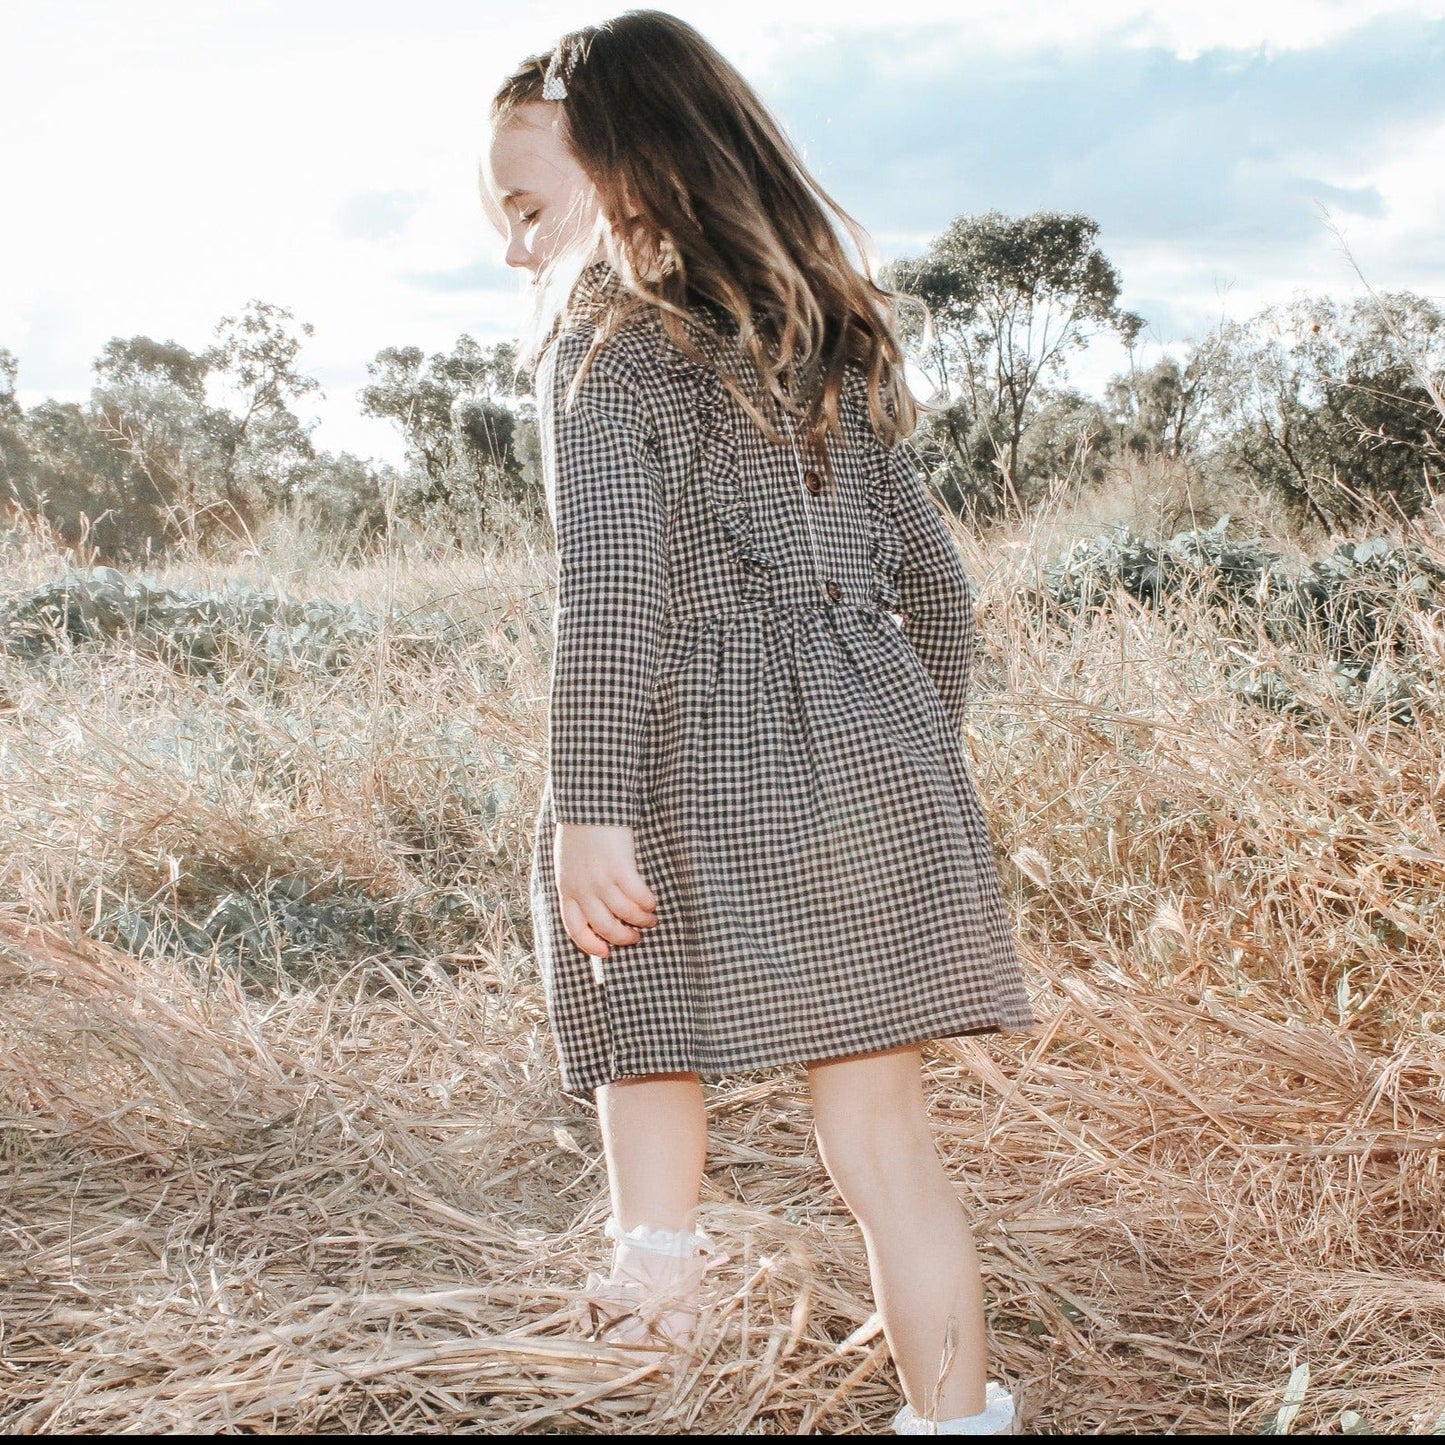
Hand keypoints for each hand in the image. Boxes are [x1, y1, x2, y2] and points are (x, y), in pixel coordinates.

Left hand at [553, 823, 658, 957]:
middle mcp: (582, 888)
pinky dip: (648, 904)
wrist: (588, 803)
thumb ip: (576, 883)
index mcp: (567, 888)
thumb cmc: (580, 831)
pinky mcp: (620, 868)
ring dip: (641, 921)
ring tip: (651, 919)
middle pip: (604, 927)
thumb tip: (593, 905)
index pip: (575, 928)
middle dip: (623, 937)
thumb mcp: (567, 862)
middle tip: (636, 937)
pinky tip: (653, 903)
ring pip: (625, 914)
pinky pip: (638, 896)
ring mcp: (601, 879)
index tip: (605, 952)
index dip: (591, 945)